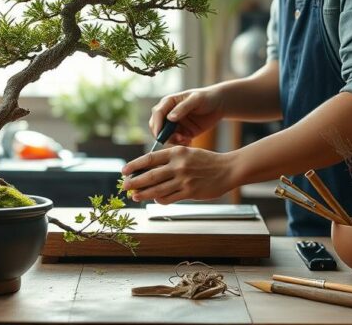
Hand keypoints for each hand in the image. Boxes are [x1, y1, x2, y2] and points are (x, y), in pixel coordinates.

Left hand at [120, 147, 236, 203]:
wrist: (228, 169)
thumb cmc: (207, 161)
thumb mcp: (188, 152)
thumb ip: (171, 158)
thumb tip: (149, 168)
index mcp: (176, 152)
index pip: (149, 158)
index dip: (134, 165)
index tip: (124, 171)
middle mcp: (178, 165)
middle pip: (150, 175)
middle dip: (134, 182)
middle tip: (124, 186)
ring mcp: (184, 179)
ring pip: (157, 189)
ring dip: (143, 194)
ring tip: (134, 196)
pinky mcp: (190, 192)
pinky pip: (169, 198)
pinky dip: (159, 200)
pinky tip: (154, 199)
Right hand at [149, 88, 223, 145]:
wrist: (219, 104)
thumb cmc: (206, 97)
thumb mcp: (196, 99)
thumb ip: (183, 108)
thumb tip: (169, 118)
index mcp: (169, 102)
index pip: (157, 113)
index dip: (157, 124)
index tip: (160, 135)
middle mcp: (169, 114)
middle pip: (158, 126)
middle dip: (163, 135)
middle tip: (176, 139)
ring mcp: (176, 124)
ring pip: (167, 136)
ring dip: (173, 141)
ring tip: (185, 140)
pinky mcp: (183, 133)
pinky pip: (177, 141)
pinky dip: (180, 144)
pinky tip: (190, 142)